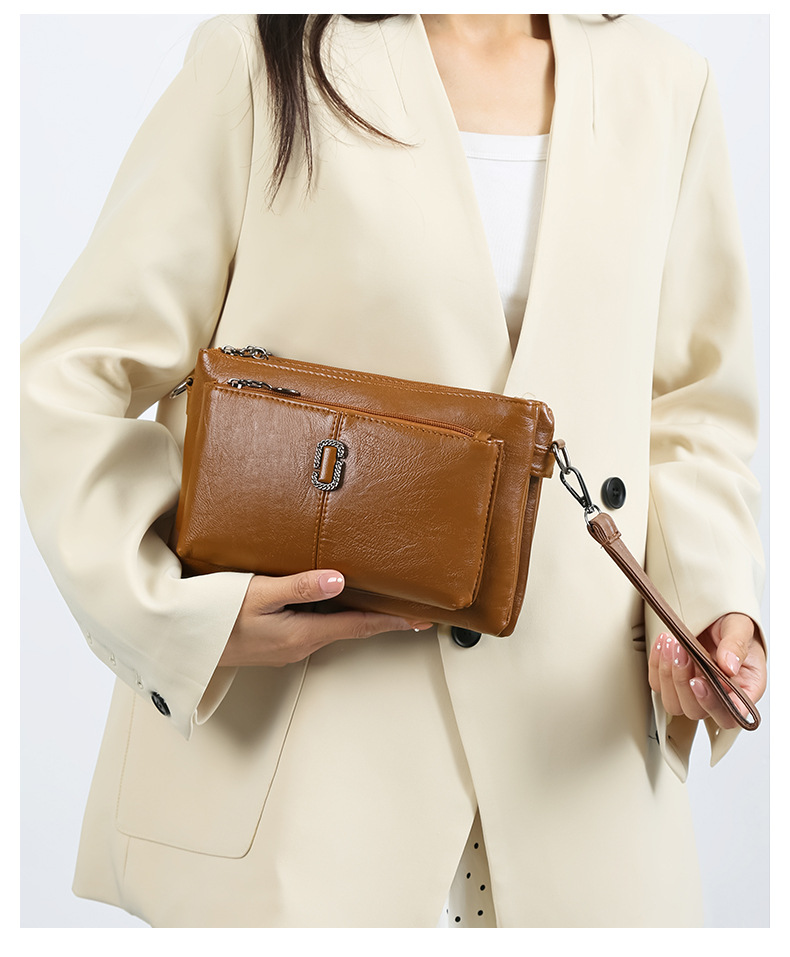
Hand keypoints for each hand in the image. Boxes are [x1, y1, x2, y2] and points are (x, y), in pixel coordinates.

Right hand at [219, 570, 433, 667]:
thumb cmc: (215, 617)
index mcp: (302, 635)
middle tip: (411, 613)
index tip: (420, 620)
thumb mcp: (258, 595)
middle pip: (351, 629)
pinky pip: (314, 627)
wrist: (183, 646)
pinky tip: (333, 603)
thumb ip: (301, 587)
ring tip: (381, 604)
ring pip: (333, 628)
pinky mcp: (275, 644)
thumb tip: (341, 580)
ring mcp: (288, 648)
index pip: (359, 626)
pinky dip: (333, 616)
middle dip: (382, 620)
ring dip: (358, 618)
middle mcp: (300, 646)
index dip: (392, 621)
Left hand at [648, 612, 765, 729]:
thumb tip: (729, 666)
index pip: (730, 716)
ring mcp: (694, 691)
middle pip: (695, 712)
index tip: (698, 681)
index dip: (713, 705)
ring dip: (668, 675)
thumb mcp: (740, 627)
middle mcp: (719, 696)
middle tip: (682, 651)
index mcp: (744, 690)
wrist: (716, 616)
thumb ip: (736, 645)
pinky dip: (656, 665)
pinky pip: (658, 685)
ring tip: (672, 645)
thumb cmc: (734, 626)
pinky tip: (663, 645)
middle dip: (683, 682)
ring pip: (673, 704)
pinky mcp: (674, 681)